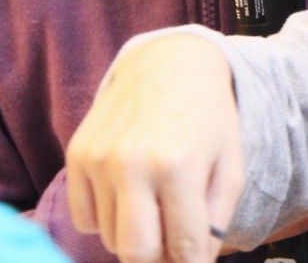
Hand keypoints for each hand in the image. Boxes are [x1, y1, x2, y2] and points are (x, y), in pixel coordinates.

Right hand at [66, 34, 243, 262]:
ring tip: (155, 201)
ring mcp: (100, 160)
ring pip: (109, 238)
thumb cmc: (207, 117)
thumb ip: (216, 220)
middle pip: (135, 254)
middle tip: (172, 237)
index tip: (192, 257)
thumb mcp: (230, 163)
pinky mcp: (77, 156)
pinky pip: (84, 219)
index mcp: (180, 167)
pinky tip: (128, 190)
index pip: (182, 250)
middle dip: (158, 257)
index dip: (191, 262)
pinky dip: (105, 217)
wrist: (169, 64)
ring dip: (134, 233)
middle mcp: (134, 164)